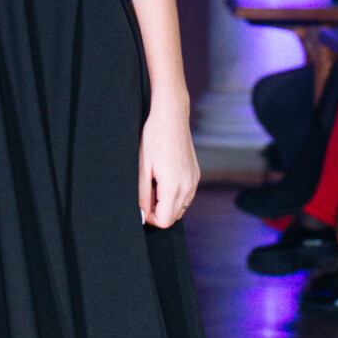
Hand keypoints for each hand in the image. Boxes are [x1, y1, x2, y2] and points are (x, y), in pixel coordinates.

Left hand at [139, 97, 198, 228]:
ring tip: (154, 182)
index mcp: (173, 186)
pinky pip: (186, 196)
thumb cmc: (154, 138)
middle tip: (146, 191)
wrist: (172, 117)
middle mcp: (188, 186)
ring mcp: (194, 181)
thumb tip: (142, 214)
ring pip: (181, 207)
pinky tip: (164, 177)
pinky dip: (174, 194)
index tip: (141, 204)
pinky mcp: (196, 175)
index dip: (150, 217)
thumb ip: (142, 194)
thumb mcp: (142, 167)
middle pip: (174, 217)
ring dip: (166, 203)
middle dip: (158, 211)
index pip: (165, 221)